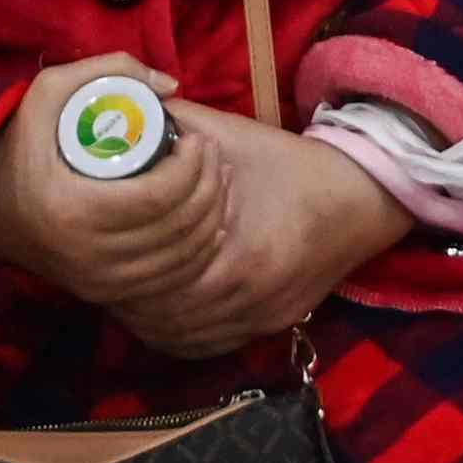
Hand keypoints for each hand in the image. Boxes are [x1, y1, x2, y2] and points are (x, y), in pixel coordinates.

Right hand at [0, 58, 222, 319]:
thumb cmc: (18, 148)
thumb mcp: (47, 93)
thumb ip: (107, 70)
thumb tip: (170, 85)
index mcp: (72, 208)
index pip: (156, 196)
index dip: (192, 169)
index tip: (200, 140)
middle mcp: (88, 253)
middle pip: (175, 228)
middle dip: (209, 190)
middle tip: (215, 158)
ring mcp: (98, 280)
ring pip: (180, 259)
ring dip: (211, 220)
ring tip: (218, 184)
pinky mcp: (106, 294)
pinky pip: (169, 281)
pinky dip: (198, 254)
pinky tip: (210, 225)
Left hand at [104, 108, 402, 361]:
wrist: (359, 198)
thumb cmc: (289, 165)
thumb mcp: (228, 136)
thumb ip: (173, 127)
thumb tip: (122, 116)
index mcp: (240, 256)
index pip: (160, 282)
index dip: (125, 268)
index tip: (103, 249)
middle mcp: (251, 299)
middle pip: (166, 317)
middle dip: (130, 296)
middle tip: (105, 270)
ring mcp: (262, 319)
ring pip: (184, 338)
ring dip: (150, 318)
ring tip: (126, 290)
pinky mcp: (270, 326)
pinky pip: (210, 345)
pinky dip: (180, 333)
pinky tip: (161, 309)